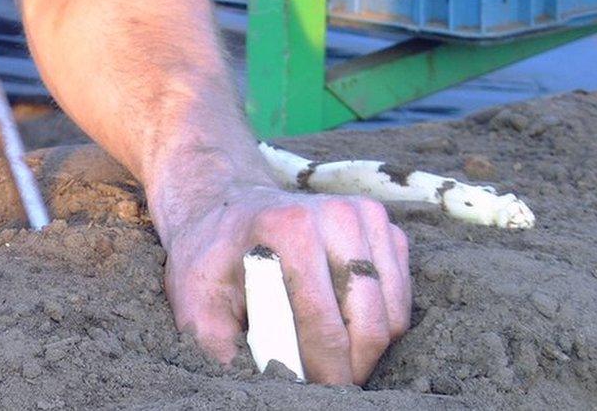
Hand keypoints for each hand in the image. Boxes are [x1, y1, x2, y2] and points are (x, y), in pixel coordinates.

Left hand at [163, 185, 410, 384]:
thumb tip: (257, 388)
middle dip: (351, 368)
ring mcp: (365, 216)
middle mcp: (336, 215)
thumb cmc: (211, 257)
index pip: (323, 322)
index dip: (322, 372)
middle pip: (368, 321)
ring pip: (392, 313)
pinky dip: (379, 321)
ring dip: (367, 348)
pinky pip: (400, 295)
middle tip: (327, 385)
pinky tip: (343, 322)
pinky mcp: (384, 224)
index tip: (312, 394)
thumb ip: (220, 347)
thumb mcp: (196, 301)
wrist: (227, 204)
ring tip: (332, 358)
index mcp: (289, 229)